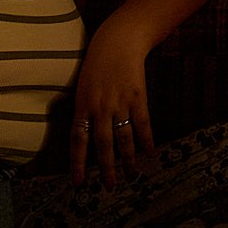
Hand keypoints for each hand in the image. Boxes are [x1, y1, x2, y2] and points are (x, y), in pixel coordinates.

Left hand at [70, 21, 155, 184]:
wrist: (118, 41)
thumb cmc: (97, 63)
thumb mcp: (83, 87)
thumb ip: (84, 111)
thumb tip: (84, 136)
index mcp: (83, 105)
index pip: (77, 140)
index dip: (78, 162)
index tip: (78, 182)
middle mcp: (100, 107)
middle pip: (102, 144)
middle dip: (106, 168)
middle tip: (110, 186)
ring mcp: (120, 103)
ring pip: (123, 138)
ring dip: (128, 159)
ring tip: (132, 174)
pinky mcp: (138, 97)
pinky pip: (142, 123)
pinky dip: (146, 140)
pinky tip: (150, 153)